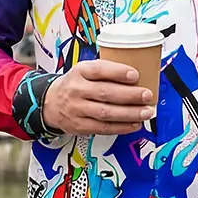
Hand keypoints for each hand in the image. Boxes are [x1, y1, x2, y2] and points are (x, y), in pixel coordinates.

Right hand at [41, 58, 155, 135]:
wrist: (50, 103)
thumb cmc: (75, 85)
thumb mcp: (84, 70)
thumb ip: (105, 71)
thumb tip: (137, 76)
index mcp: (79, 72)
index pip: (98, 70)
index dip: (117, 72)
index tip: (135, 75)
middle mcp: (77, 90)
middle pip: (105, 93)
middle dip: (130, 95)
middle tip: (147, 95)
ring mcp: (77, 109)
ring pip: (106, 113)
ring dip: (129, 113)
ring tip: (146, 112)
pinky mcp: (80, 126)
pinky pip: (103, 128)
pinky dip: (121, 127)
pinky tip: (135, 124)